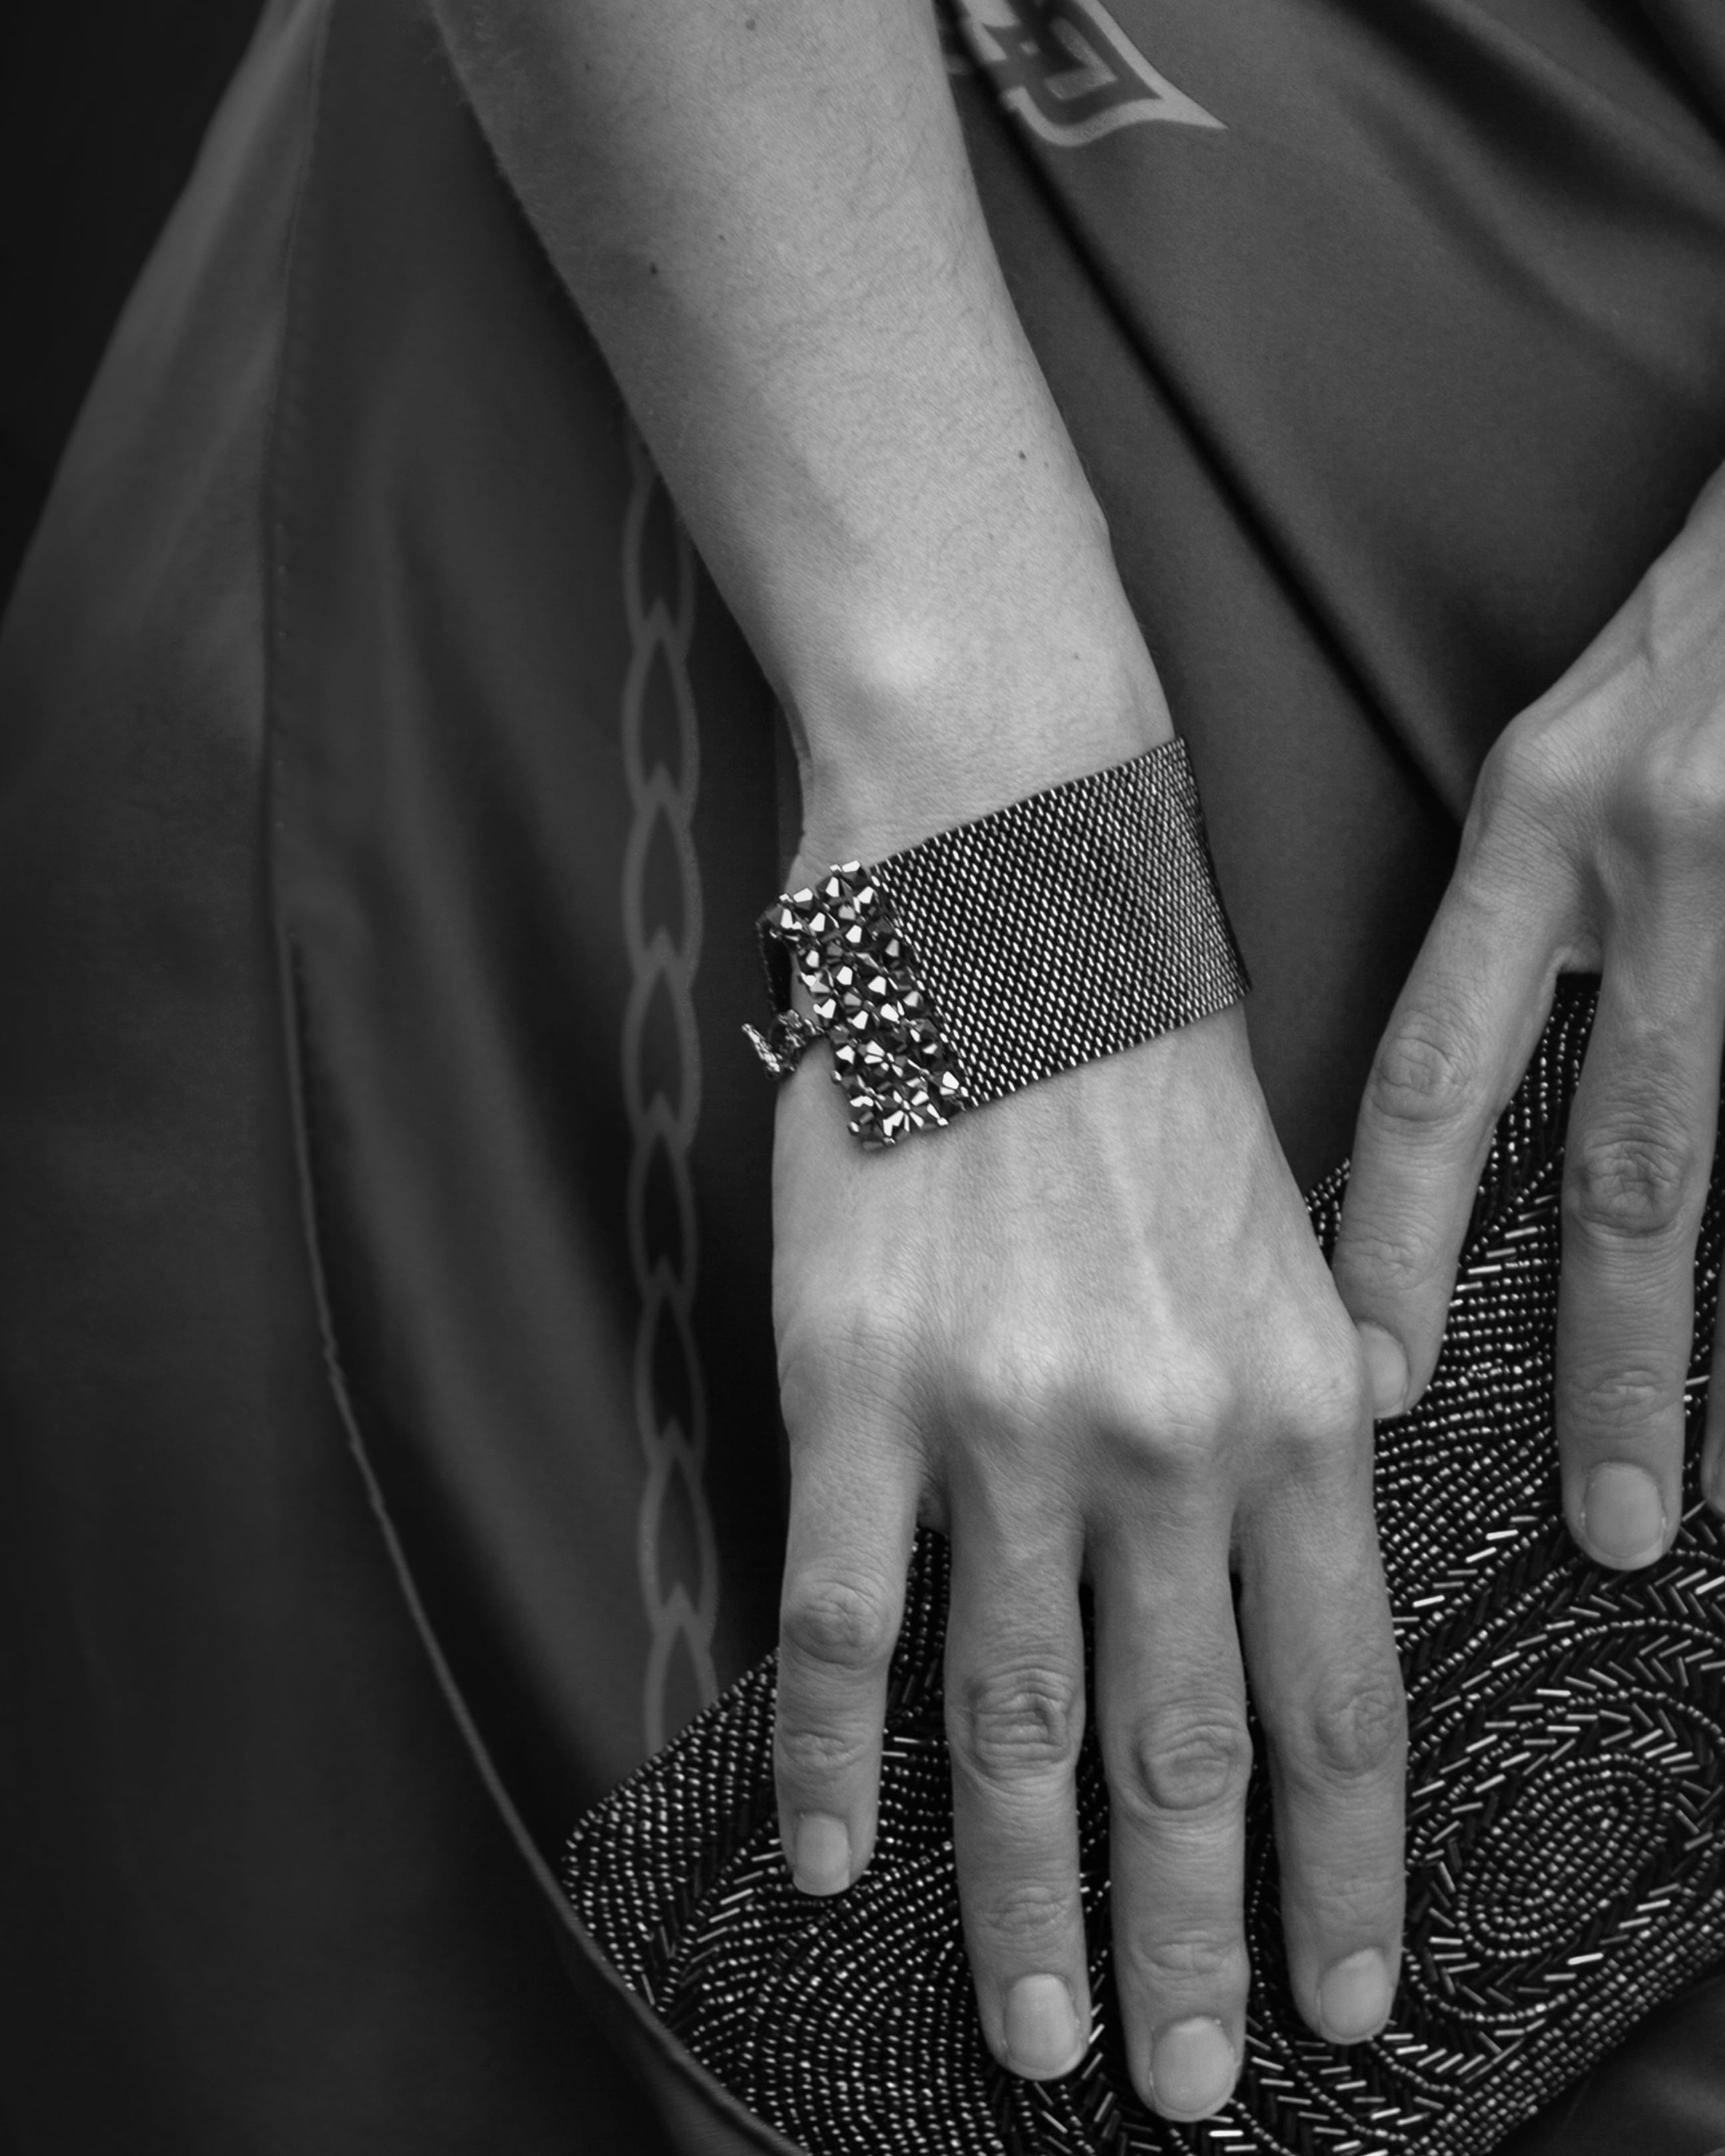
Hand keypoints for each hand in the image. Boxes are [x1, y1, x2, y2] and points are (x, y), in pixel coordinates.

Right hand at [770, 1001, 1405, 2120]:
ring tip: (1032, 2028)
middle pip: (1178, 1755)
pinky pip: (839, 1618)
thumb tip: (1338, 1488)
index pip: (1333, 1700)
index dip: (1343, 1875)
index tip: (1348, 1991)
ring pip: (1014, 1722)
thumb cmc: (1141, 1059)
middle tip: (1182, 2080)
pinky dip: (830, 1755)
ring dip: (1023, 1902)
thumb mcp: (1286, 1224)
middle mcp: (1159, 1441)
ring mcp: (998, 1426)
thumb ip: (1310, 1383)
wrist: (1001, 902)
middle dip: (1186, 1945)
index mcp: (1287, 1405)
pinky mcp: (853, 1389)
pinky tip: (829, 1853)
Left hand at [1334, 464, 1724, 1567]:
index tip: (1370, 1381)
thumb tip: (1524, 1090)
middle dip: (1623, 1354)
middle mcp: (1670, 853)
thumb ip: (1543, 905)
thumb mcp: (1585, 738)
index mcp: (1549, 819)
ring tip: (1713, 1484)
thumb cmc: (1711, 609)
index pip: (1441, 1069)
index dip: (1401, 1240)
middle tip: (1609, 1521)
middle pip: (1641, 1159)